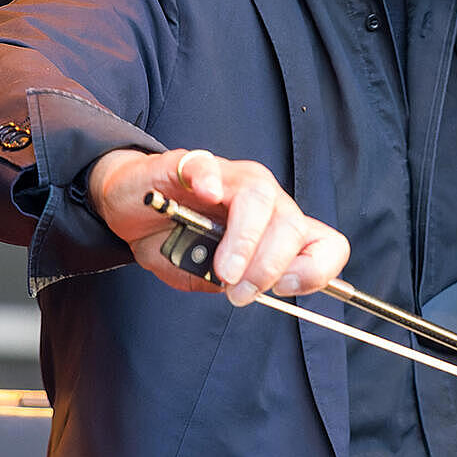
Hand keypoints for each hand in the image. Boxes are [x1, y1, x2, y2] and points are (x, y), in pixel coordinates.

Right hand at [87, 148, 349, 304]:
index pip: (326, 244)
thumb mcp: (202, 276)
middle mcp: (267, 201)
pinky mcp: (194, 164)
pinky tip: (205, 195)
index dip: (317, 269)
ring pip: (260, 199)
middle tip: (239, 292)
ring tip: (224, 270)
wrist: (130, 207)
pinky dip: (211, 181)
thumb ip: (221, 284)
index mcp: (280, 230)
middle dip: (269, 266)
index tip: (284, 288)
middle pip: (292, 226)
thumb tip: (234, 286)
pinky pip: (210, 167)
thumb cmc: (175, 240)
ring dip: (245, 241)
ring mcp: (232, 178)